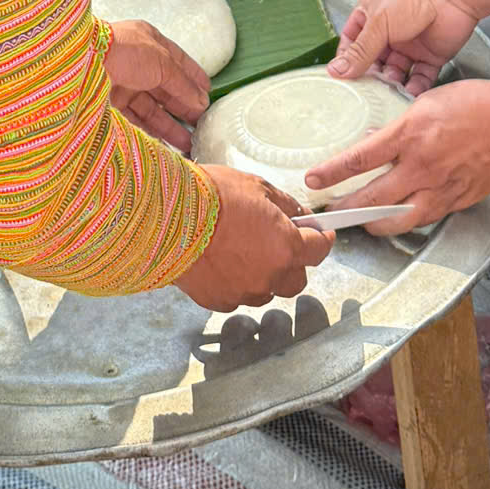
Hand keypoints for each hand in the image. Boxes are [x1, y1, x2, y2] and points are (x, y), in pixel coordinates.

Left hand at [104, 18, 208, 153]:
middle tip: (202, 125)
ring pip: (150, 109)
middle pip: (164, 89)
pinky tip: (167, 145)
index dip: (193, 77)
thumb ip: (182, 83)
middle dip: (184, 107)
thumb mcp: (162, 62)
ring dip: (170, 126)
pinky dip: (151, 133)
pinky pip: (135, 122)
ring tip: (190, 143)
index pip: (176, 61)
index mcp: (147, 43)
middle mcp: (134, 63)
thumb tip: (201, 100)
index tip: (208, 93)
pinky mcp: (109, 106)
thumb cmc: (125, 52)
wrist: (84, 64)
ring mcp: (120, 84)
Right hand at [175, 164, 333, 308]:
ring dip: (262, 275)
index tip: (321, 234)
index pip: (319, 251)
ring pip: (265, 291)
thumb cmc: (212, 196)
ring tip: (241, 250)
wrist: (167, 216)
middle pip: (296, 280)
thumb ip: (285, 206)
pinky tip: (219, 260)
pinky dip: (234, 282)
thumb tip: (299, 216)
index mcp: (286, 247)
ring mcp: (243, 293)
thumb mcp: (257, 187)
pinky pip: (236, 296)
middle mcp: (269, 276)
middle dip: (292, 263)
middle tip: (277, 242)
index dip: (322, 240)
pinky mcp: (217, 301)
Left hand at [304, 78, 489, 233]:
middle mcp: (422, 165)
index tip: (312, 180)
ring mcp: (441, 187)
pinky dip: (407, 219)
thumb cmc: (475, 103)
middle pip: (372, 198)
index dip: (331, 173)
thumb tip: (375, 142)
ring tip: (361, 221)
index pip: (359, 159)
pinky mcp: (457, 201)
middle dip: (346, 207)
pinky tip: (399, 216)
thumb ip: (399, 128)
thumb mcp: (426, 103)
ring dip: (374, 223)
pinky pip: (425, 217)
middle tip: (329, 210)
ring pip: (398, 220)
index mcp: (410, 134)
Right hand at [331, 0, 483, 94]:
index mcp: (371, 15)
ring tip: (389, 93)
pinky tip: (410, 94)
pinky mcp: (431, 55)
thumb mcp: (378, 23)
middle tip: (367, 92)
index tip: (343, 79)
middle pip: (374, 62)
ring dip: (392, 84)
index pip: (352, 43)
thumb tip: (336, 69)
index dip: (347, 61)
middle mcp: (390, 30)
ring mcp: (410, 44)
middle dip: (371, 77)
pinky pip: (420, 77)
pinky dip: (415, 87)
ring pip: (396, 72)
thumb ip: (360, 51)